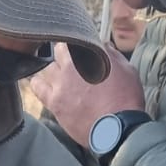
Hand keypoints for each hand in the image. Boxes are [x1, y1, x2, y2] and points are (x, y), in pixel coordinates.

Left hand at [29, 42, 145, 149]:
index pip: (78, 37)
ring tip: (62, 78)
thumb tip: (104, 45)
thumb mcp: (128, 70)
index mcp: (91, 53)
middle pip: (60, 49)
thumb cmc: (126, 100)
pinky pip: (37, 86)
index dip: (80, 42)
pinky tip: (42, 84)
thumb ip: (112, 54)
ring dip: (54, 69)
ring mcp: (60, 83)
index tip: (82, 49)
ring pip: (48, 67)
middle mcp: (72, 64)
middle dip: (66, 54)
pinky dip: (38, 82)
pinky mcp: (54, 101)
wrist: (117, 128)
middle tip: (72, 63)